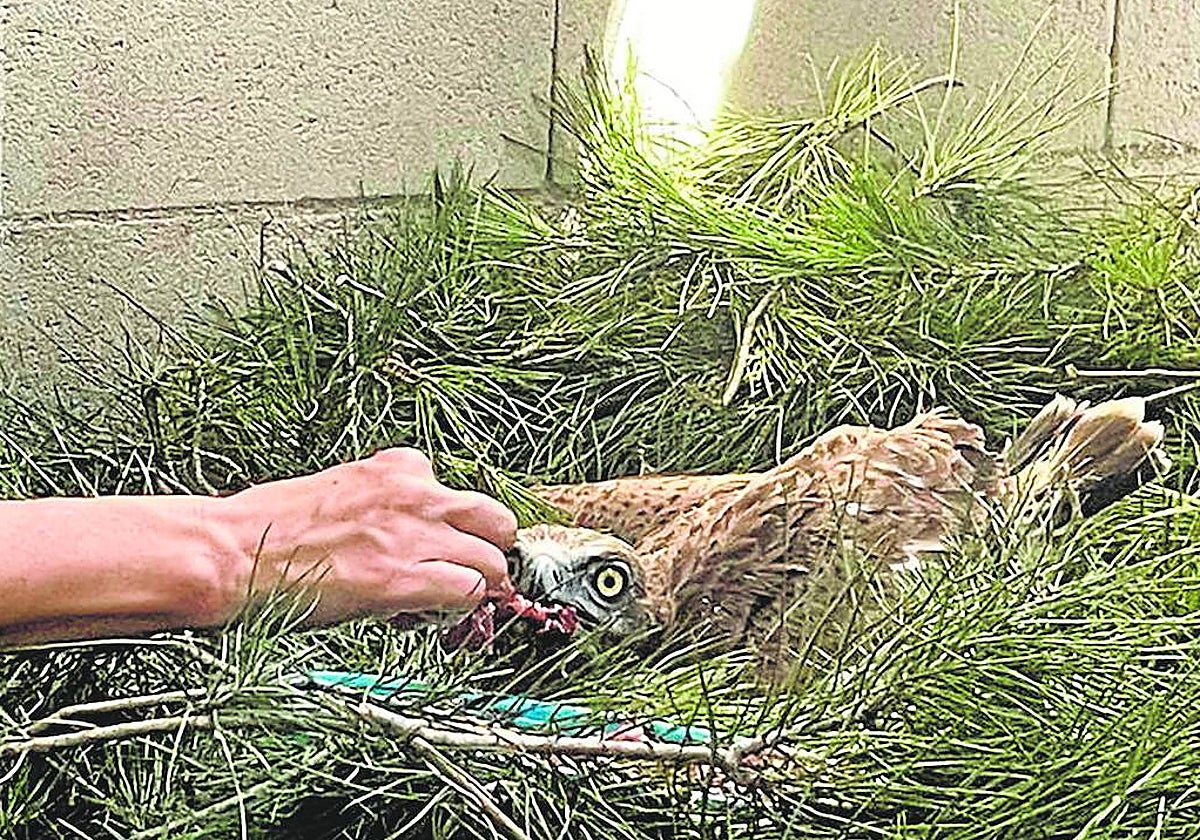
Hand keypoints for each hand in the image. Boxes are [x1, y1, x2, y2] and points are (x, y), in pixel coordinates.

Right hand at [221, 448, 515, 623]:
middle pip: (495, 520)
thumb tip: (410, 539)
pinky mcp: (400, 579)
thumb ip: (387, 505)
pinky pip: (467, 593)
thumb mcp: (342, 490)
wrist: (234, 551)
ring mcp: (411, 536)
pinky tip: (429, 616)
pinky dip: (458, 610)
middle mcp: (415, 494)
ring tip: (452, 604)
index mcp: (398, 467)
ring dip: (480, 587)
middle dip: (492, 551)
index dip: (457, 529)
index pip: (459, 494)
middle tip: (477, 577)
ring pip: (491, 561)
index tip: (445, 549)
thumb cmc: (272, 526)